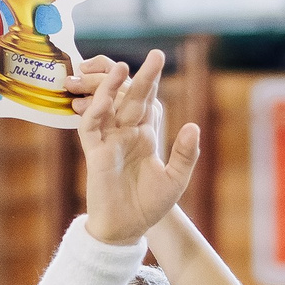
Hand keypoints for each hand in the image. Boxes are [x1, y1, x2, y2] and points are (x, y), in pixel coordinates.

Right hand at [70, 51, 199, 245]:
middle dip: (142, 77)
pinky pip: (91, 127)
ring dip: (112, 87)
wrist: (126, 229)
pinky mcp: (94, 153)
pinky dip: (96, 111)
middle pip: (131, 98)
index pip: (149, 101)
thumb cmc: (149, 206)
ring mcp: (108, 141)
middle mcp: (125, 133)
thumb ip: (185, 154)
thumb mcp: (175, 180)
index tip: (159, 58)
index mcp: (145, 136)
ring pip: (106, 106)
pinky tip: (105, 99)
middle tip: (156, 55)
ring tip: (123, 67)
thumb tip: (193, 126)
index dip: (152, 81)